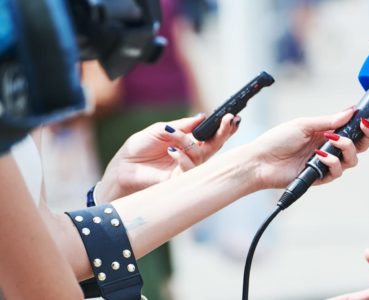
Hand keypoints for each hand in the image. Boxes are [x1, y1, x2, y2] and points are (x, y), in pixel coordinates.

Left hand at [98, 113, 238, 201]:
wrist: (123, 167)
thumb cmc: (140, 147)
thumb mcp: (161, 129)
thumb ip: (183, 125)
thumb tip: (203, 117)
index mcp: (189, 142)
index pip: (212, 135)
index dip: (223, 127)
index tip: (232, 116)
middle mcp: (192, 155)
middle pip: (215, 145)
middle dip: (224, 132)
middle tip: (229, 120)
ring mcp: (188, 167)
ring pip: (202, 154)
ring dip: (189, 142)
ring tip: (172, 136)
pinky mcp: (180, 180)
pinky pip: (189, 169)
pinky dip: (182, 158)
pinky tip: (172, 151)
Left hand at [250, 107, 368, 188]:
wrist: (260, 161)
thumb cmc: (278, 139)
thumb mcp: (305, 124)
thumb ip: (329, 121)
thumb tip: (350, 111)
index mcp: (328, 133)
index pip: (355, 130)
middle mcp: (331, 148)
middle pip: (360, 146)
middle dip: (368, 136)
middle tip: (366, 127)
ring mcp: (326, 164)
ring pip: (352, 160)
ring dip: (348, 148)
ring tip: (333, 140)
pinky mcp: (320, 177)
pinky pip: (337, 172)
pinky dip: (332, 162)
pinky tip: (320, 155)